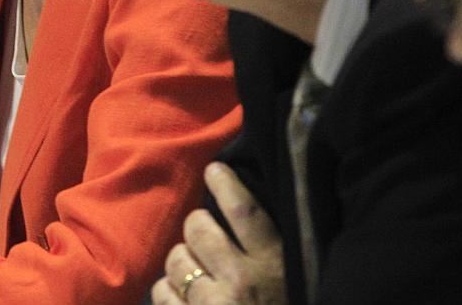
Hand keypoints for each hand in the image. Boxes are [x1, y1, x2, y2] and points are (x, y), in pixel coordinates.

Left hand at [153, 163, 285, 304]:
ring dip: (182, 261)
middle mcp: (242, 281)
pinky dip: (169, 292)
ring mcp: (213, 303)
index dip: (225, 184)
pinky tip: (184, 299)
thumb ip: (275, 253)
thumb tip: (245, 215)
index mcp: (275, 267)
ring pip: (176, 258)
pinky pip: (162, 290)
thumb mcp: (299, 282)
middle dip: (196, 226)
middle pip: (198, 228)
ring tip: (196, 271)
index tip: (214, 170)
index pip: (244, 211)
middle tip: (203, 236)